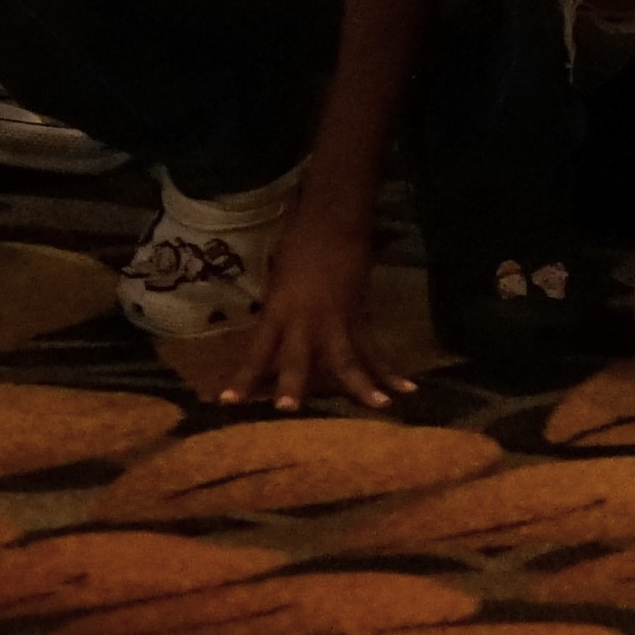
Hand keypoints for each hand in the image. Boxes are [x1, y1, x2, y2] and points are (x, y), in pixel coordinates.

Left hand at [207, 205, 403, 405]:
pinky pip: (374, 349)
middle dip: (292, 384)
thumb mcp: (277, 283)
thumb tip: (277, 342)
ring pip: (346, 359)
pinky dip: (390, 370)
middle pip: (296, 358)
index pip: (256, 351)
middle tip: (286, 410)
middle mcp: (304, 322)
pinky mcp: (360, 318)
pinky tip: (407, 389)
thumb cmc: (296, 248)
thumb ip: (279, 315)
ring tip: (378, 407)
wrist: (331, 224)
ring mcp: (335, 322)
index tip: (227, 403)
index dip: (243, 378)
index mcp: (277, 311)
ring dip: (361, 386)